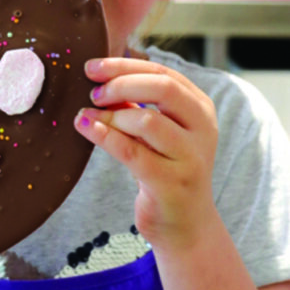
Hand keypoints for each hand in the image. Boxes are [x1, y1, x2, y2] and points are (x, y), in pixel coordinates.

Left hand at [74, 56, 218, 249]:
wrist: (185, 224)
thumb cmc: (165, 169)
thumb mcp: (157, 132)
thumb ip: (138, 105)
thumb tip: (100, 77)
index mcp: (201, 108)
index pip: (163, 72)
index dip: (125, 66)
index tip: (93, 68)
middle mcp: (202, 129)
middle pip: (163, 88)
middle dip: (120, 84)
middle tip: (93, 92)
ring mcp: (189, 157)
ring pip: (147, 120)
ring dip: (111, 115)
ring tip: (88, 116)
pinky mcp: (170, 183)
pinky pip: (131, 152)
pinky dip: (105, 136)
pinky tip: (87, 128)